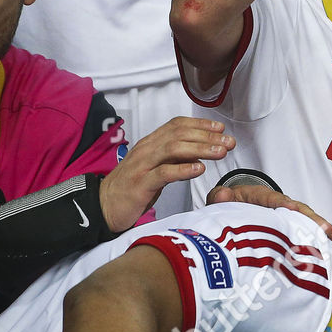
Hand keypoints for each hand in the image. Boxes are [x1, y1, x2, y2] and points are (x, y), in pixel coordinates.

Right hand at [99, 118, 235, 232]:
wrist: (102, 207)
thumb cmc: (132, 188)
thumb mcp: (156, 168)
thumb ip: (175, 159)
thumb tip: (200, 153)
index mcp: (150, 144)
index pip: (177, 125)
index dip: (201, 124)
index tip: (221, 128)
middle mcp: (146, 150)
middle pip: (179, 134)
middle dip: (207, 136)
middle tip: (229, 142)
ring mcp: (142, 166)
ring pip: (173, 149)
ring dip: (200, 148)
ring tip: (220, 152)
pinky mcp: (139, 185)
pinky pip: (163, 173)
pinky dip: (183, 169)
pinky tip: (199, 169)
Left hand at [206, 183, 331, 245]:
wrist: (233, 210)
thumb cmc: (228, 205)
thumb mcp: (220, 200)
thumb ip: (219, 197)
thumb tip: (222, 195)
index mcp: (260, 196)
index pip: (273, 199)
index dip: (284, 204)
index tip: (294, 210)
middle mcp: (278, 205)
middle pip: (298, 211)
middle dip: (312, 219)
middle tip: (327, 229)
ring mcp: (286, 217)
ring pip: (306, 222)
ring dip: (322, 231)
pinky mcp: (289, 230)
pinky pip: (305, 233)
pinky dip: (319, 240)